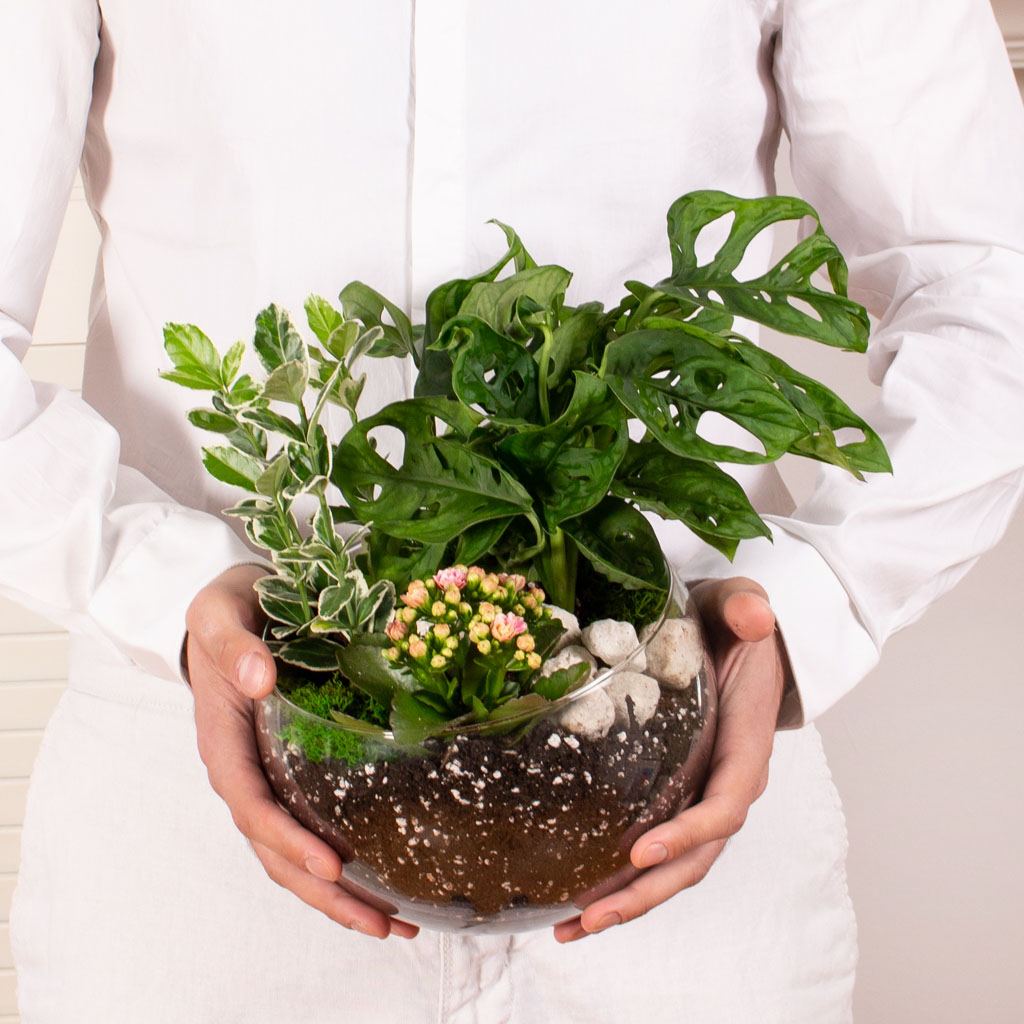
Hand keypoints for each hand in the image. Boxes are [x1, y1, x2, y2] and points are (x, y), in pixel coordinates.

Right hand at [185, 564, 418, 939]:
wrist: (232, 606)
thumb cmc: (226, 610)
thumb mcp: (219, 612)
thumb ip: (233, 644)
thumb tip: (260, 679)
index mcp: (222, 739)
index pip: (252, 804)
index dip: (288, 839)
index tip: (332, 864)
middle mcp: (243, 770)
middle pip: (275, 850)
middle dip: (325, 894)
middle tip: (381, 923)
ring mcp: (267, 777)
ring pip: (293, 854)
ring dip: (339, 895)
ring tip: (395, 924)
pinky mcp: (291, 772)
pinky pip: (312, 827)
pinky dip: (345, 863)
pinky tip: (387, 882)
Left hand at [553, 576, 783, 942]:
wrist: (738, 637)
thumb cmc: (736, 625)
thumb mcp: (741, 605)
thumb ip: (748, 609)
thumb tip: (756, 617)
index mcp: (745, 746)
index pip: (725, 803)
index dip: (687, 834)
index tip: (640, 851)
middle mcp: (727, 783)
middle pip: (695, 858)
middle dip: (645, 892)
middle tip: (589, 917)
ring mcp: (701, 796)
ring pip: (672, 867)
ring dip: (626, 902)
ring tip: (569, 926)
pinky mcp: (676, 797)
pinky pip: (653, 848)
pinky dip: (619, 880)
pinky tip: (573, 899)